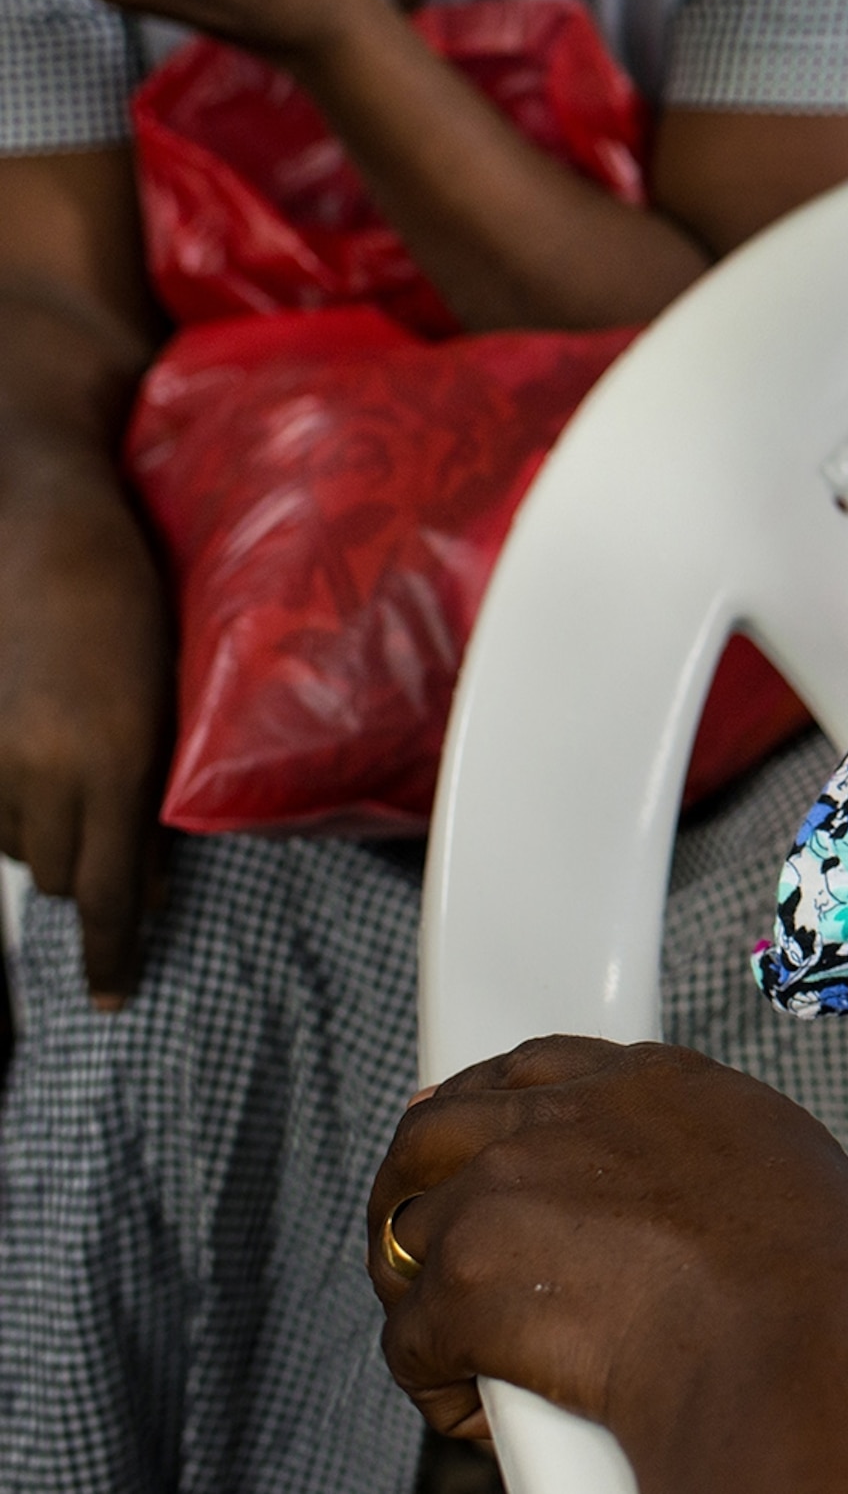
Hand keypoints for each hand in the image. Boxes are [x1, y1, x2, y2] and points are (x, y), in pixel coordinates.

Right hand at [0, 441, 168, 1002]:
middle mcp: (40, 768)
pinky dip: (4, 805)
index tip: (109, 998)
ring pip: (12, 842)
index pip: (106, 890)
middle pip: (58, 874)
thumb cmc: (128, 595)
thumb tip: (141, 875)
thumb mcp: (162, 696)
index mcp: (114, 760)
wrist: (40, 520)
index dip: (110, 952)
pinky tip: (27, 770)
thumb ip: (149, 784)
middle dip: (86, 871)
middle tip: (112, 842)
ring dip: (40, 832)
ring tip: (68, 775)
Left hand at [370, 1037, 847, 1493]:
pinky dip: (433, 1380)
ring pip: (406, 1228)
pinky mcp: (467, 1280)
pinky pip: (409, 1336)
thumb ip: (711, 1163)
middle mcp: (569, 1119)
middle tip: (414, 1228)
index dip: (492, 1103)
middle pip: (442, 1126)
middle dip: (415, 1178)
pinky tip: (475, 1402)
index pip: (538, 1068)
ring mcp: (508, 1190)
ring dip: (417, 1282)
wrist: (796, 1346)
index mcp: (653, 1086)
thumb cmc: (821, 1276)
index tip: (474, 1131)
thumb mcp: (785, 1164)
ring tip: (447, 1334)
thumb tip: (708, 1211)